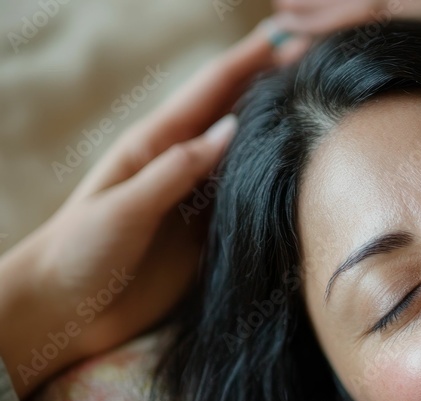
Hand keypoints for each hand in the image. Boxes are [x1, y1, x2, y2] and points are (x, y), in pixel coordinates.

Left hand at [0, 21, 284, 398]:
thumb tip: (233, 129)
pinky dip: (278, 187)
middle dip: (275, 87)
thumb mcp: (125, 206)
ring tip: (324, 113)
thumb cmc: (80, 251)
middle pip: (238, 116)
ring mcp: (200, 200)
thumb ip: (177, 170)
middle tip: (321, 66)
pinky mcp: (211, 236)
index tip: (290, 40)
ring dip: (283, 135)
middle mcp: (184, 165)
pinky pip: (252, 204)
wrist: (65, 309)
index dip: (250, 63)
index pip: (212, 92)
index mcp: (156, 144)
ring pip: (250, 158)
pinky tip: (307, 178)